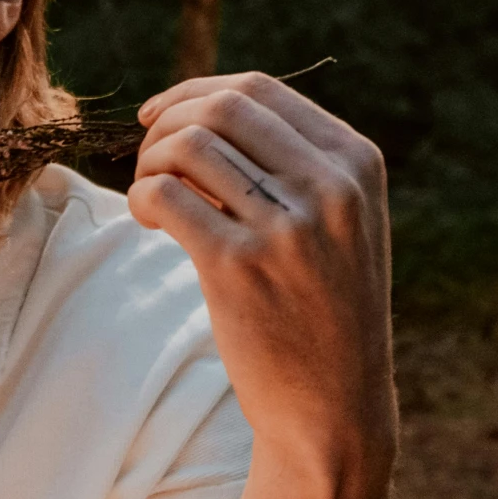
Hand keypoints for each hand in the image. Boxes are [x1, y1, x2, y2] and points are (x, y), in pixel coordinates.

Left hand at [130, 70, 396, 498]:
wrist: (334, 408)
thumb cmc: (324, 309)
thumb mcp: (341, 223)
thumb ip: (293, 162)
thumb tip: (198, 106)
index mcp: (357, 164)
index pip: (259, 90)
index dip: (195, 92)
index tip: (160, 117)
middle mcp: (329, 187)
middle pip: (218, 108)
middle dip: (166, 123)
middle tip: (149, 161)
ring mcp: (286, 226)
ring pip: (186, 145)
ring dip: (149, 162)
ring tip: (150, 197)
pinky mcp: (238, 266)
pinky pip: (165, 195)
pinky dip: (141, 198)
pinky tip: (148, 223)